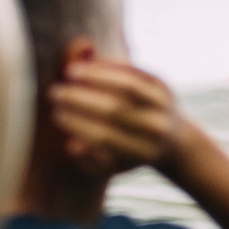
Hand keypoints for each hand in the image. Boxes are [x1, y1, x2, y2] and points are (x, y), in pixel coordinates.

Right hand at [46, 53, 184, 176]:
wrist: (174, 141)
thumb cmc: (131, 153)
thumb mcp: (113, 166)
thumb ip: (91, 163)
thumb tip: (73, 148)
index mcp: (144, 151)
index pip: (106, 137)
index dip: (78, 125)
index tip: (56, 116)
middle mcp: (157, 129)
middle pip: (115, 110)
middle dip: (80, 100)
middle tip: (54, 93)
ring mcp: (163, 105)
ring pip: (127, 87)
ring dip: (95, 76)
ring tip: (68, 73)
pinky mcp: (163, 85)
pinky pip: (134, 71)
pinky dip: (109, 65)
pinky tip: (85, 62)